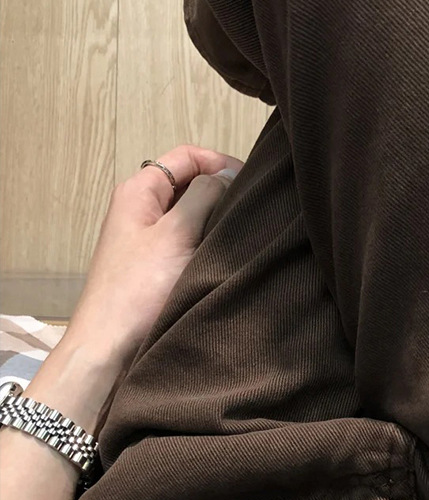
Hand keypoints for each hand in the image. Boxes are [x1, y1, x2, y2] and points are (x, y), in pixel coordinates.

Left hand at [65, 145, 243, 370]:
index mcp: (139, 190)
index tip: (248, 182)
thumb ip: (204, 196)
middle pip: (189, 182)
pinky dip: (205, 242)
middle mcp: (140, 208)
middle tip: (249, 208)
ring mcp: (146, 237)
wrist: (109, 342)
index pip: (187, 157)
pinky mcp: (153, 263)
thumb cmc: (136, 289)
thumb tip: (225, 177)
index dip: (220, 163)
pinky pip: (186, 240)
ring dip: (214, 219)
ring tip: (239, 233)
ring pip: (190, 213)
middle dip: (220, 191)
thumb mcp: (177, 233)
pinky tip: (221, 256)